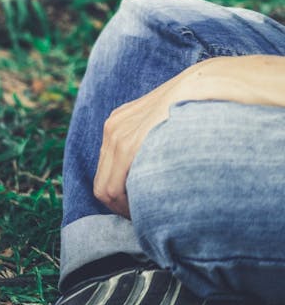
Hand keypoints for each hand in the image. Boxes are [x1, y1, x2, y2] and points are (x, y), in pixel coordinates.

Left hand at [94, 56, 247, 217]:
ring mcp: (116, 136)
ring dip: (124, 209)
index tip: (144, 208)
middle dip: (121, 207)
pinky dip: (126, 206)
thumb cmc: (194, 108)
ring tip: (150, 218)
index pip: (107, 172)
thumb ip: (155, 144)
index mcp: (118, 125)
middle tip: (147, 219)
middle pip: (102, 184)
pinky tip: (147, 211)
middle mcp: (112, 130)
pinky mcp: (127, 145)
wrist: (203, 85)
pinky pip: (113, 187)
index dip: (122, 197)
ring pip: (105, 190)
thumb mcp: (165, 125)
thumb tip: (160, 172)